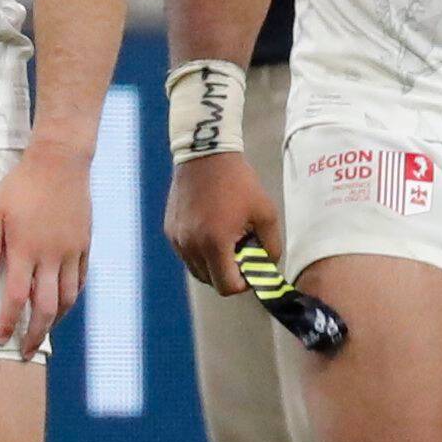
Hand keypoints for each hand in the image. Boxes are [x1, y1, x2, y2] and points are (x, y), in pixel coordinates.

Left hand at [0, 133, 92, 352]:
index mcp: (26, 250)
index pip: (17, 297)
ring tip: (44, 331)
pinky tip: (64, 304)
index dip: (8, 321)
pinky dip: (73, 297)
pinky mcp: (84, 244)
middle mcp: (51, 257)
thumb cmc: (22, 184)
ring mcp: (71, 252)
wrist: (60, 162)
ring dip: (55, 320)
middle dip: (36, 334)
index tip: (0, 338)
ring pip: (68, 297)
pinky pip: (81, 279)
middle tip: (28, 352)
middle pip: (46, 307)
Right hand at [162, 143, 279, 296]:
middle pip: (211, 281)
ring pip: (197, 270)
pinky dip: (200, 251)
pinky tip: (211, 229)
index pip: (227, 287)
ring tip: (226, 239)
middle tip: (241, 251)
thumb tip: (267, 267)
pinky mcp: (170, 231)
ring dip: (213, 264)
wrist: (206, 154)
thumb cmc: (239, 182)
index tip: (251, 268)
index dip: (243, 283)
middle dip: (228, 273)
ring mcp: (177, 239)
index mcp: (215, 243)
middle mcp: (191, 246)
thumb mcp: (266, 212)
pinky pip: (186, 254)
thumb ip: (271, 246)